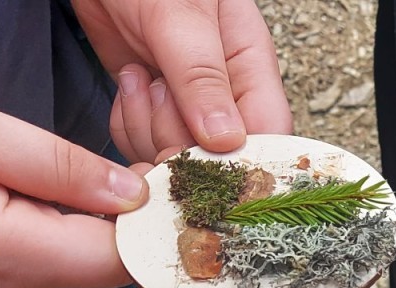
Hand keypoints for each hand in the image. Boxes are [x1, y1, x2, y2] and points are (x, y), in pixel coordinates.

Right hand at [0, 59, 149, 287]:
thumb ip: (60, 167)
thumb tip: (135, 197)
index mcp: (3, 257)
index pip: (116, 262)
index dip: (155, 226)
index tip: (176, 182)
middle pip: (89, 265)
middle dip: (123, 219)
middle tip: (138, 153)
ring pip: (53, 263)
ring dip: (78, 220)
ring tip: (77, 163)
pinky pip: (13, 261)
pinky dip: (35, 226)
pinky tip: (23, 182)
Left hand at [75, 0, 292, 162]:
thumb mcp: (179, 18)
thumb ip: (202, 77)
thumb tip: (228, 139)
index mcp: (250, 68)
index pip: (268, 135)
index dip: (240, 160)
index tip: (202, 155)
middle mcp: (224, 92)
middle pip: (217, 156)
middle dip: (178, 139)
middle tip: (157, 92)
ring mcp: (186, 102)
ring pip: (177, 156)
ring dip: (147, 131)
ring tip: (139, 78)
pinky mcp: (153, 107)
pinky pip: (144, 143)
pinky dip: (127, 128)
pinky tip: (127, 86)